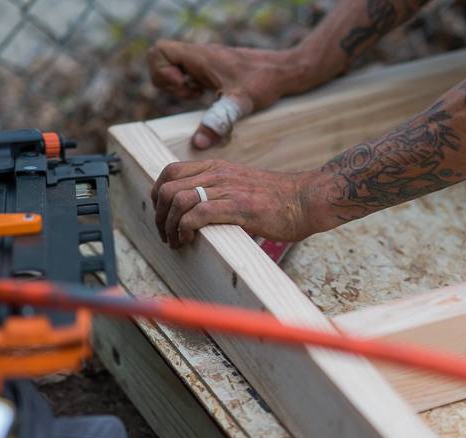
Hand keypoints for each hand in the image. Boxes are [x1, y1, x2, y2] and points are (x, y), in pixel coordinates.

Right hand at [148, 40, 306, 149]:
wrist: (284, 71)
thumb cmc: (264, 81)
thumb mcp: (240, 103)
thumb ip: (218, 121)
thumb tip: (198, 143)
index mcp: (200, 56)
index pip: (160, 50)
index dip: (161, 70)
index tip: (182, 86)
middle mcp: (199, 56)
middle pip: (161, 58)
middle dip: (166, 81)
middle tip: (187, 94)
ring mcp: (204, 62)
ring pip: (173, 66)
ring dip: (176, 85)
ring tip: (196, 96)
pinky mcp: (210, 69)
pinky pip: (186, 73)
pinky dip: (188, 85)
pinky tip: (204, 96)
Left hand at [151, 160, 327, 247]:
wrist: (308, 199)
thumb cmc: (279, 200)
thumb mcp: (242, 186)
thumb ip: (221, 191)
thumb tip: (200, 211)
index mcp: (217, 167)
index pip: (170, 171)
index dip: (157, 195)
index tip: (162, 215)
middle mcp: (218, 174)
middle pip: (167, 187)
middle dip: (158, 215)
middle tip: (166, 235)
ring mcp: (227, 189)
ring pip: (177, 200)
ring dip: (168, 225)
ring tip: (175, 242)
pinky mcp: (238, 207)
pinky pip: (196, 215)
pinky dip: (184, 230)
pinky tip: (189, 241)